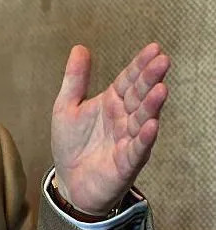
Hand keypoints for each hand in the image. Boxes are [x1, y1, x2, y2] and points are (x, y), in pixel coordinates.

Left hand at [51, 43, 169, 214]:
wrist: (69, 181)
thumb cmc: (72, 144)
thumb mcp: (66, 107)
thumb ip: (75, 79)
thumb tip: (80, 48)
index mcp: (111, 103)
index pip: (129, 80)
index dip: (140, 65)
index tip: (154, 48)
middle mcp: (124, 119)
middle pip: (140, 96)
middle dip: (151, 79)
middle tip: (163, 61)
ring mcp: (128, 140)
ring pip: (143, 120)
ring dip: (152, 105)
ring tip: (160, 89)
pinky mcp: (127, 163)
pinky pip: (137, 149)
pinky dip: (144, 138)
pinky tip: (151, 125)